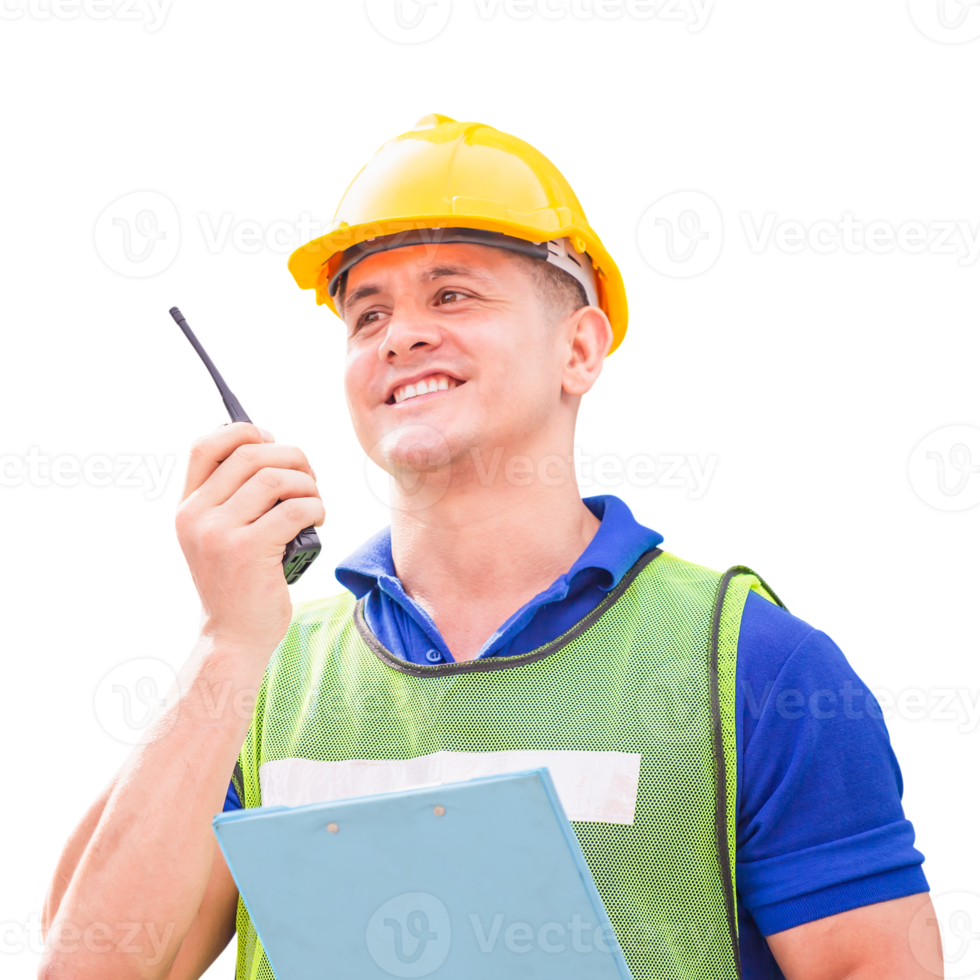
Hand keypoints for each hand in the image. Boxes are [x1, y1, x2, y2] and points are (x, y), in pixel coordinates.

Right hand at [172, 421, 326, 653]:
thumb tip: (257, 438)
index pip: (204, 445)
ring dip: (307, 484)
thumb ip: (228, 492)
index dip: (243, 430)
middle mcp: (196, 516)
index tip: (271, 440)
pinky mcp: (249, 551)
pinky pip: (294, 508)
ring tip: (314, 503)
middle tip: (309, 477)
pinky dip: (315, 507)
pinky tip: (317, 521)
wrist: (234, 635)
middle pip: (250, 454)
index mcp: (186, 507)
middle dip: (291, 456)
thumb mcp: (218, 533)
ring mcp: (220, 533)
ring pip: (275, 478)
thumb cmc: (238, 579)